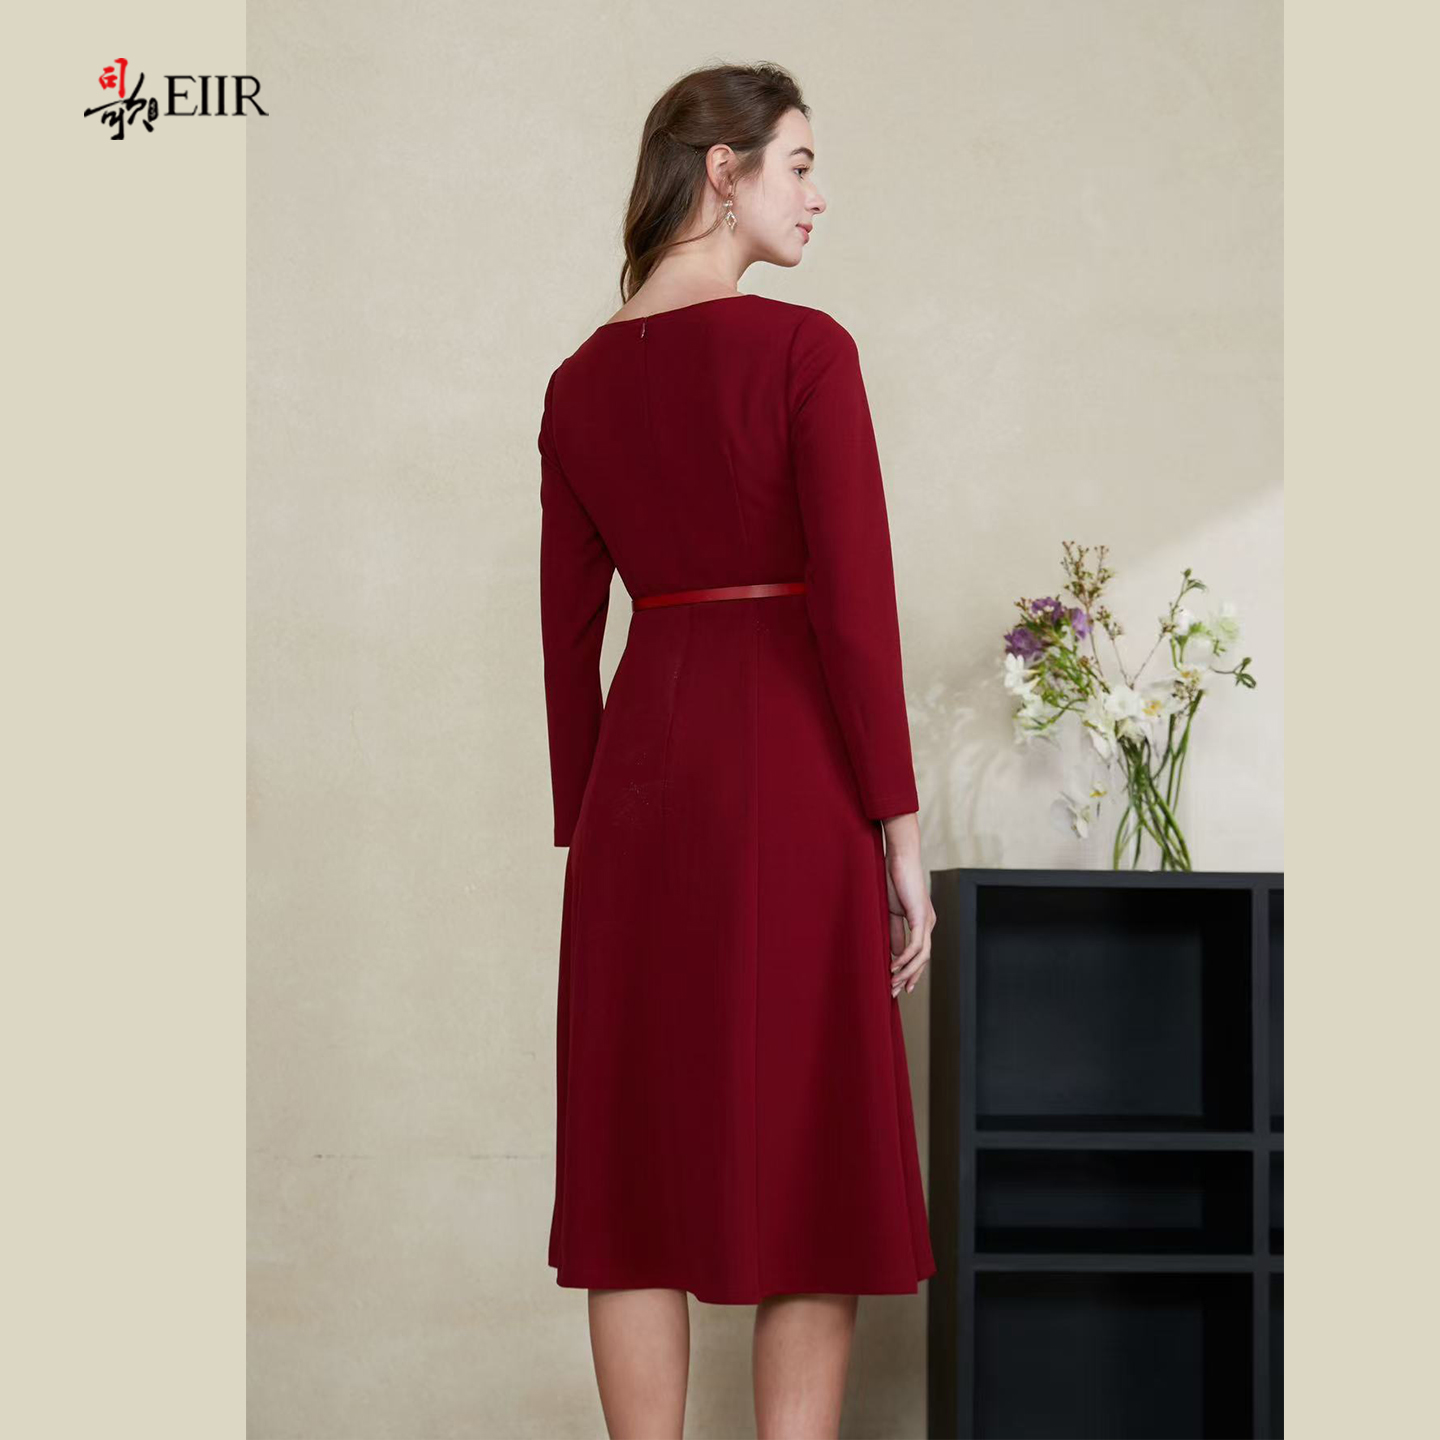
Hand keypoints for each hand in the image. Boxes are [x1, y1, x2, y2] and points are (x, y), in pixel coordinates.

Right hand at [881, 814, 933, 997]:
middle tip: (896, 992)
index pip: (919, 953)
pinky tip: (895, 966)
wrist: (899, 858)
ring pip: (921, 955)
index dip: (910, 971)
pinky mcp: (921, 917)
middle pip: (923, 958)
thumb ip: (894, 932)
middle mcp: (929, 923)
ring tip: (893, 983)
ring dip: (907, 972)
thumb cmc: (893, 879)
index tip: (899, 984)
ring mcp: (927, 921)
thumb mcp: (891, 911)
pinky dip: (906, 958)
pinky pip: (916, 944)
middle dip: (910, 977)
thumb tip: (894, 953)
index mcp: (923, 921)